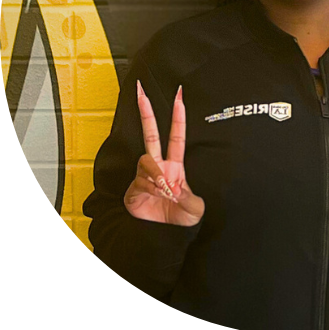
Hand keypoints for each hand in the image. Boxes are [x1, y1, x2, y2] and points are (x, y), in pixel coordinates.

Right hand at [124, 82, 204, 226]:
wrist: (163, 237)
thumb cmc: (180, 219)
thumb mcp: (195, 207)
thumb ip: (188, 195)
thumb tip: (173, 184)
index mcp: (176, 165)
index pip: (176, 136)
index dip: (178, 117)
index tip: (179, 97)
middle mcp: (160, 166)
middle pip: (151, 134)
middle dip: (146, 113)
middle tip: (141, 92)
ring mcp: (145, 176)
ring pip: (147, 161)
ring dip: (157, 175)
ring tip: (166, 191)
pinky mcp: (133, 188)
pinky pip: (141, 179)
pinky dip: (150, 187)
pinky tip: (157, 196)